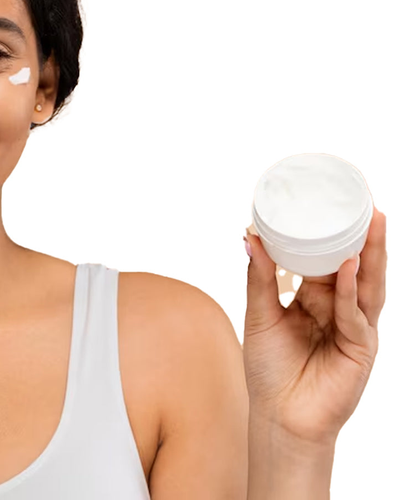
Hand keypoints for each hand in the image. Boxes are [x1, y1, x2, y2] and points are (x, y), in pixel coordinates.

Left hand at [243, 206, 386, 445]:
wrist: (279, 417)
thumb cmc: (269, 369)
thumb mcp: (259, 315)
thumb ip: (258, 277)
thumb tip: (248, 235)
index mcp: (315, 299)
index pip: (326, 260)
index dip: (329, 235)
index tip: (330, 204)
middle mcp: (338, 308)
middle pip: (354, 266)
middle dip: (361, 237)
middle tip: (365, 204)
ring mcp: (353, 327)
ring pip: (365, 284)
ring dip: (370, 254)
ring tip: (374, 222)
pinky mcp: (360, 348)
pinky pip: (354, 313)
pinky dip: (348, 289)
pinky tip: (346, 267)